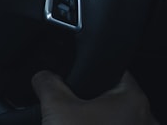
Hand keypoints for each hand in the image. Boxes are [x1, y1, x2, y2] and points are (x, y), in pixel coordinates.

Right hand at [32, 70, 157, 124]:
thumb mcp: (56, 107)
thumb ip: (47, 83)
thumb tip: (42, 76)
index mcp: (132, 97)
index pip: (112, 68)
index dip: (88, 69)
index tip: (74, 75)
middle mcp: (144, 118)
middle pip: (111, 98)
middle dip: (88, 102)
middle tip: (68, 108)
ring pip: (111, 121)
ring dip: (94, 123)